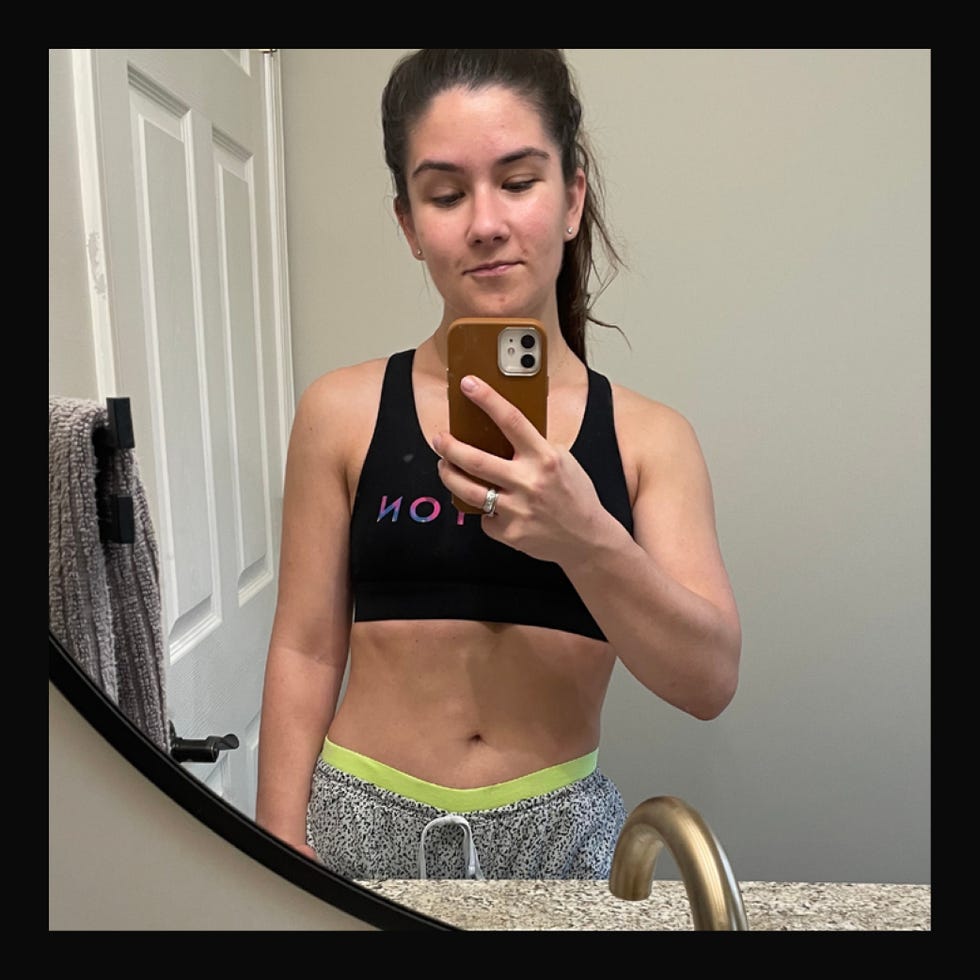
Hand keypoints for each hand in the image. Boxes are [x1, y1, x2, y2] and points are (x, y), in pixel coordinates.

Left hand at [433, 375, 606, 564]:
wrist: (586, 538)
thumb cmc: (575, 495)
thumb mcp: (563, 460)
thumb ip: (535, 446)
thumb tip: (501, 428)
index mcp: (545, 458)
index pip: (512, 420)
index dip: (487, 399)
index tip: (469, 384)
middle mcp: (529, 482)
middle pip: (476, 460)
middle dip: (449, 447)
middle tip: (439, 438)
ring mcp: (517, 510)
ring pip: (468, 490)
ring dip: (449, 474)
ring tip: (445, 465)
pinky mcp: (509, 532)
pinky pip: (484, 516)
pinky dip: (484, 509)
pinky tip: (490, 505)